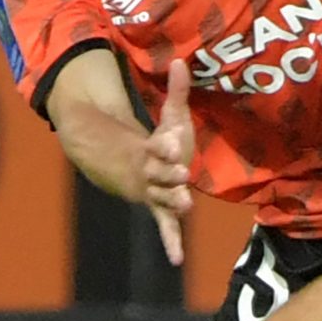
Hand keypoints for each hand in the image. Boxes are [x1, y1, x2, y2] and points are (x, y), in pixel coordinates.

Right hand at [141, 61, 195, 266]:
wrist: (136, 168)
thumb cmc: (161, 141)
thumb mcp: (170, 116)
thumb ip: (177, 91)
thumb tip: (183, 60)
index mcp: (154, 150)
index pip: (159, 146)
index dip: (165, 145)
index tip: (172, 140)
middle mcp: (152, 173)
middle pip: (160, 174)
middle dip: (169, 174)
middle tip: (181, 174)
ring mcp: (155, 193)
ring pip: (163, 199)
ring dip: (173, 203)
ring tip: (185, 205)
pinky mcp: (161, 210)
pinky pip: (166, 227)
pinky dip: (171, 242)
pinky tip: (176, 260)